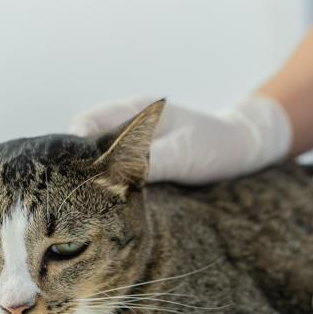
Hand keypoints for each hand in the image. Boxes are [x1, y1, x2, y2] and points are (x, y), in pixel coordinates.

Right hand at [68, 95, 291, 184]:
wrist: (244, 148)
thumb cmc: (216, 146)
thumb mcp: (182, 155)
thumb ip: (146, 162)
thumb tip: (109, 175)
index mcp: (134, 110)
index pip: (85, 124)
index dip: (71, 149)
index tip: (68, 176)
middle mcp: (126, 122)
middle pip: (83, 142)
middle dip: (75, 167)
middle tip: (70, 196)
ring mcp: (130, 141)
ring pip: (95, 158)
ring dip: (90, 177)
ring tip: (85, 203)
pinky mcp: (139, 160)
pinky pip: (112, 170)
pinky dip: (106, 184)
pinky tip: (105, 203)